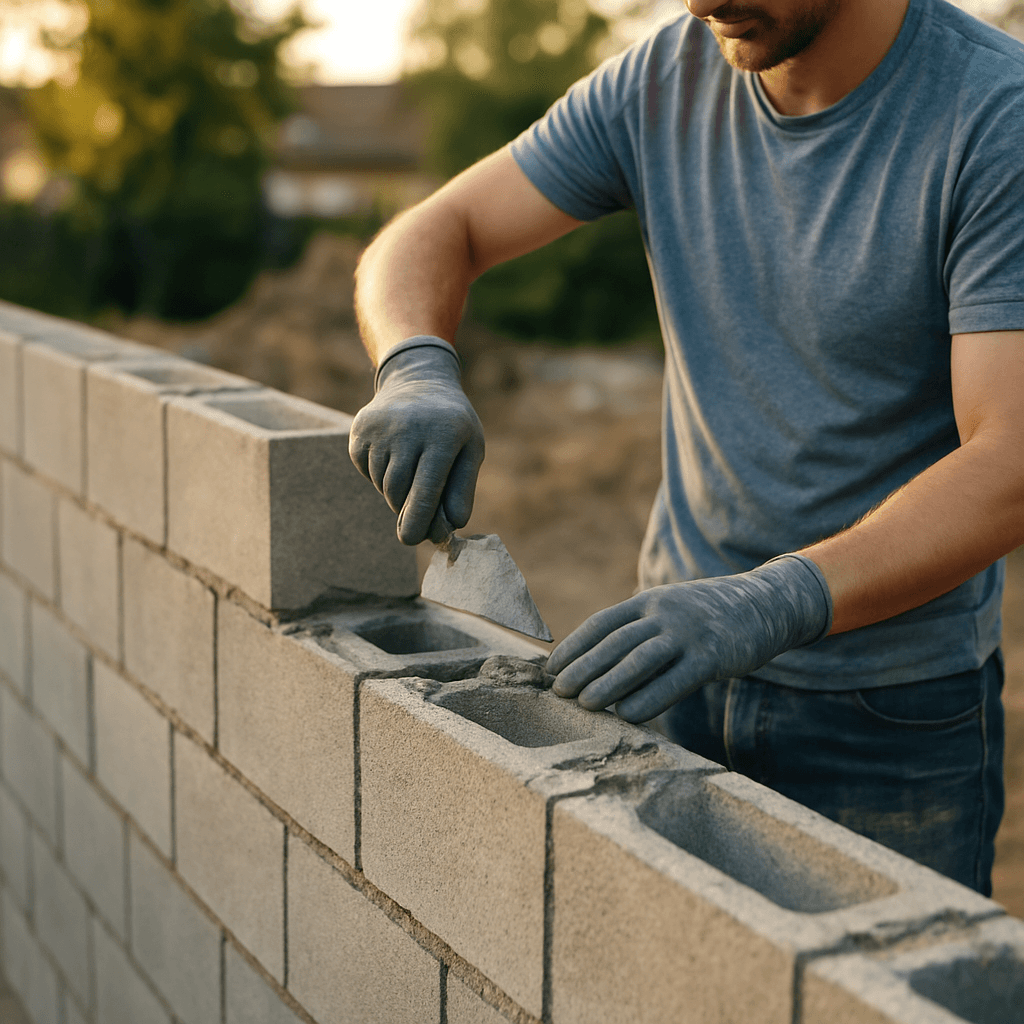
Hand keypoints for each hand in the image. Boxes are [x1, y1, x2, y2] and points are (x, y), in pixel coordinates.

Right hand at [349, 337, 484, 544]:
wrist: (419, 382)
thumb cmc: (452, 426)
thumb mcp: (470, 451)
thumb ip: (462, 490)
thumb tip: (451, 525)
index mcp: (442, 436)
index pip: (424, 490)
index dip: (417, 520)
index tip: (411, 540)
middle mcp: (407, 430)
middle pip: (398, 492)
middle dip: (407, 507)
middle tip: (419, 506)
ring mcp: (379, 428)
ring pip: (381, 483)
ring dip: (395, 489)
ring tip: (412, 466)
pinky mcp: (359, 430)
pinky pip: (366, 469)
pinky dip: (379, 473)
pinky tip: (394, 453)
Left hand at [547, 555, 831, 722]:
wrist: (766, 604)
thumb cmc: (708, 617)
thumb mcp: (669, 611)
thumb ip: (639, 630)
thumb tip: (598, 663)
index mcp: (648, 601)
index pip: (601, 624)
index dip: (574, 647)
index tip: (551, 670)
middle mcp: (664, 612)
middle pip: (614, 642)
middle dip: (583, 668)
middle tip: (559, 692)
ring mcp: (688, 633)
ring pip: (638, 660)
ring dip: (607, 683)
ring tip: (584, 705)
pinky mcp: (712, 657)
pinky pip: (674, 681)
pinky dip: (647, 699)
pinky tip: (627, 715)